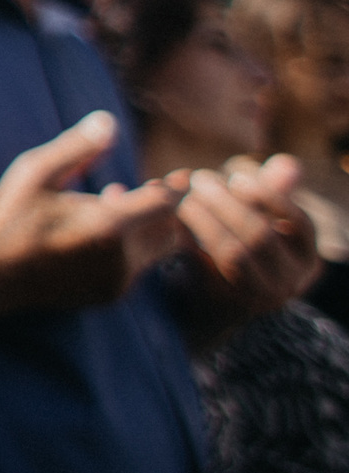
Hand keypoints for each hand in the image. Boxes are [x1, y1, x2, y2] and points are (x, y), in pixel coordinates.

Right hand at [0, 112, 183, 311]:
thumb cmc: (11, 216)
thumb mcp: (36, 172)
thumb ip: (77, 147)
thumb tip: (108, 120)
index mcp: (107, 226)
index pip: (167, 204)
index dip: (177, 187)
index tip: (180, 174)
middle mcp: (120, 259)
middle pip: (172, 229)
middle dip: (165, 207)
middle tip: (148, 185)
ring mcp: (117, 281)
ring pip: (159, 250)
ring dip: (149, 226)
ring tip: (114, 201)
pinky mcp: (111, 294)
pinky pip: (140, 266)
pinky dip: (134, 246)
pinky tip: (102, 231)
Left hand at [168, 153, 318, 329]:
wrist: (198, 309)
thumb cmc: (227, 252)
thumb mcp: (252, 221)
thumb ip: (270, 194)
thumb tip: (290, 163)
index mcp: (305, 260)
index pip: (300, 223)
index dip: (269, 196)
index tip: (237, 177)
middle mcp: (290, 283)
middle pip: (261, 235)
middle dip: (225, 202)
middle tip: (196, 179)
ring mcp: (260, 299)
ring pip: (233, 251)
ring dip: (202, 218)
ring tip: (179, 197)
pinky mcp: (224, 307)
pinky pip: (203, 267)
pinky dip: (184, 239)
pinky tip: (166, 222)